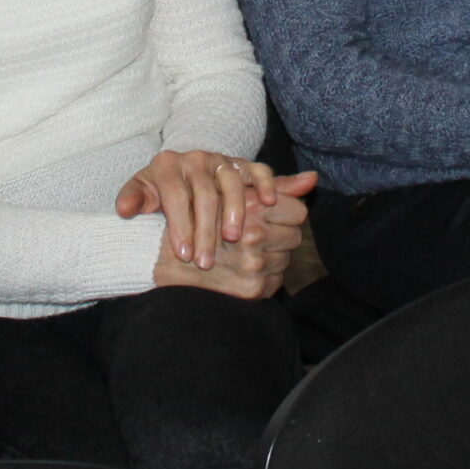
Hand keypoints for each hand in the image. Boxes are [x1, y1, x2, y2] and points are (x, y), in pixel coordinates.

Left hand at [119, 150, 294, 267]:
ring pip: (231, 182)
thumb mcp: (141, 193)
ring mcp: (221, 160)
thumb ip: (133, 199)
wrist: (182, 171)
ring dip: (234, 211)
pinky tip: (269, 203)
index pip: (175, 195)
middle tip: (205, 262)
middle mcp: (196, 159)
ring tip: (232, 239)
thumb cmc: (159, 190)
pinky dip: (266, 184)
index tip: (183, 254)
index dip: (179, 226)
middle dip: (205, 230)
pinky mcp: (243, 164)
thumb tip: (124, 209)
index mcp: (167, 165)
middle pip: (204, 194)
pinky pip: (258, 169)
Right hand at [149, 174, 315, 298]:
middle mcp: (253, 235)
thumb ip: (276, 184)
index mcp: (251, 206)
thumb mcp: (233, 189)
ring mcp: (253, 264)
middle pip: (294, 236)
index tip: (271, 215)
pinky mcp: (250, 290)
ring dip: (272, 256)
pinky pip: (277, 282)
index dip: (285, 213)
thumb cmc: (195, 213)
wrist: (156, 254)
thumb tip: (313, 179)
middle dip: (279, 235)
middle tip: (257, 235)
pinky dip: (266, 277)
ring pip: (286, 258)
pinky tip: (244, 270)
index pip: (296, 211)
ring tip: (247, 253)